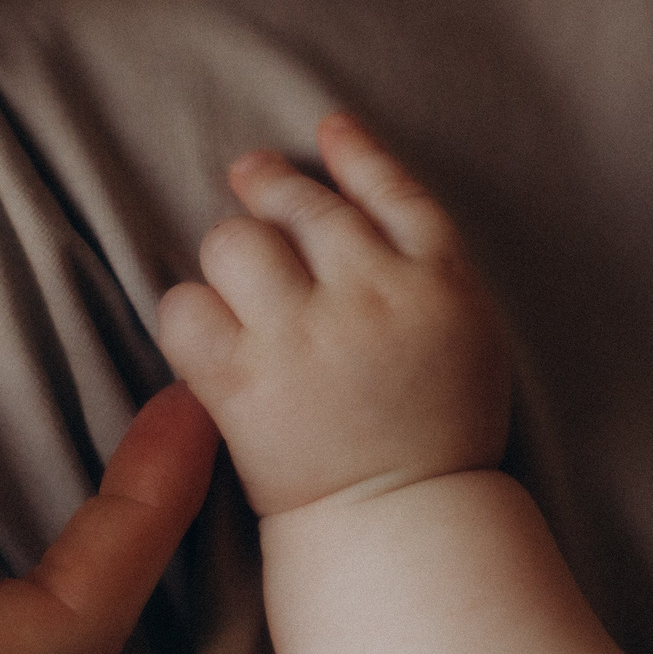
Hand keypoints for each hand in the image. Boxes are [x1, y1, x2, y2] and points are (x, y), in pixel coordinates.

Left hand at [154, 113, 511, 517]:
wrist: (401, 525)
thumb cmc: (434, 432)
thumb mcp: (469, 330)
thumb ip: (421, 248)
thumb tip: (344, 148)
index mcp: (438, 281)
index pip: (389, 190)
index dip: (354, 154)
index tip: (326, 128)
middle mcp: (372, 296)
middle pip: (298, 206)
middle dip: (268, 193)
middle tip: (251, 186)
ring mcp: (305, 338)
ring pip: (233, 243)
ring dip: (229, 258)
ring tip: (238, 287)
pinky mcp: (245, 385)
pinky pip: (183, 309)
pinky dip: (186, 318)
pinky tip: (206, 341)